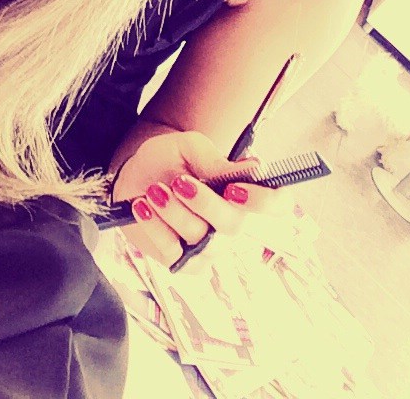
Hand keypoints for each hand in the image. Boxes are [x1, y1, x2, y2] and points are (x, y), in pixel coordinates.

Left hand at [111, 129, 286, 267]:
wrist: (133, 176)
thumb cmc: (168, 159)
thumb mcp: (188, 147)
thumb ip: (216, 160)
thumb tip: (254, 166)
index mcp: (241, 192)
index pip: (276, 204)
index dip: (266, 201)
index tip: (234, 188)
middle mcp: (230, 223)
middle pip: (233, 225)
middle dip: (204, 203)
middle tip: (179, 182)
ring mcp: (208, 247)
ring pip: (200, 238)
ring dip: (172, 211)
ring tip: (153, 190)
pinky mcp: (182, 262)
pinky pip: (174, 253)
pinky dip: (155, 227)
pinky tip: (143, 207)